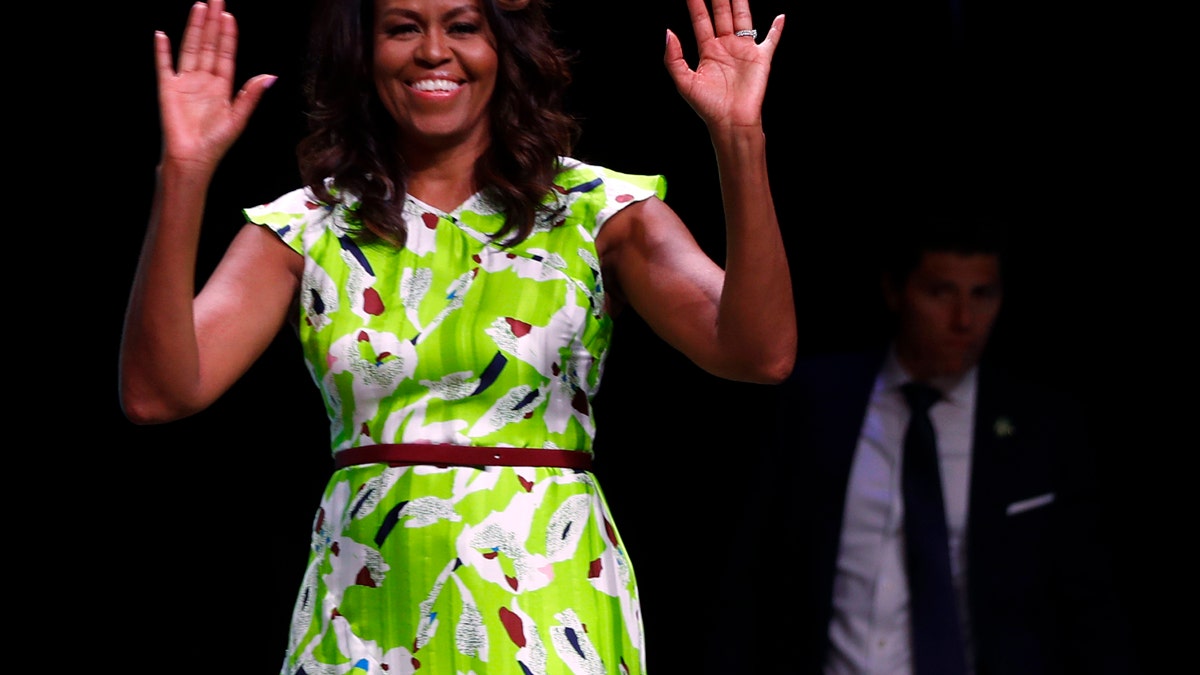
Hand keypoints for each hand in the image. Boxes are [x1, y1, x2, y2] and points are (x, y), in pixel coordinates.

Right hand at [154, 0, 275, 171]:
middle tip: (215, 0)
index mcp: (222, 87)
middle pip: (208, 45)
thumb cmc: (216, 143)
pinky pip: (164, 66)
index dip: (228, 35)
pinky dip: (162, 51)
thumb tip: (270, 76)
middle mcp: (204, 80)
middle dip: (212, 23)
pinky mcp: (168, 89)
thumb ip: (251, 95)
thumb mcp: (239, 118)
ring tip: (198, 7)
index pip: (225, 54)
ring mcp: (185, 83)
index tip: (229, 16)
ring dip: (194, 28)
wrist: (192, 159)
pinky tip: (162, 34)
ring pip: (190, 48)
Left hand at [663, 0, 783, 130]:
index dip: (696, 3)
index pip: (701, 19)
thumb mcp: (684, 82)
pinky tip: (781, 17)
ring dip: (740, 1)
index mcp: (708, 50)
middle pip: (722, 13)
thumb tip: (669, 32)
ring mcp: (744, 51)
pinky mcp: (761, 59)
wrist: (731, 122)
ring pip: (743, 18)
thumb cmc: (708, 106)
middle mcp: (726, 46)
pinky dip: (777, 29)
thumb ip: (674, 58)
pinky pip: (771, 40)